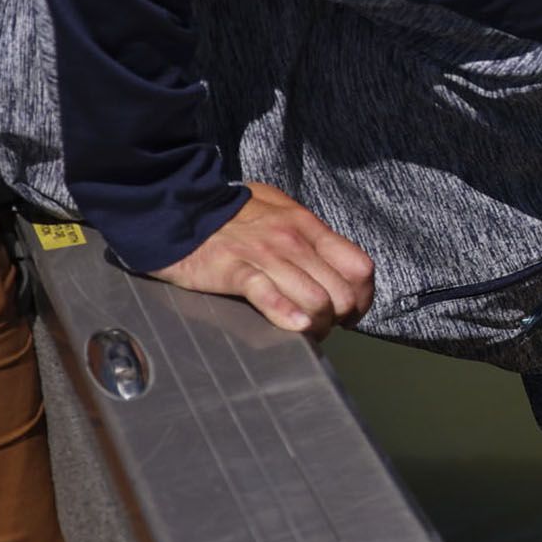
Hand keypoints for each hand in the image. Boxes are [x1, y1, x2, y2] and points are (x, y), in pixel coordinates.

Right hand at [154, 182, 373, 337]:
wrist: (179, 209)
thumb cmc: (232, 216)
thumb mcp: (280, 211)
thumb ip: (308, 234)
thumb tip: (333, 266)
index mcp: (309, 226)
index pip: (359, 267)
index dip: (363, 297)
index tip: (351, 314)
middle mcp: (293, 241)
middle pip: (342, 292)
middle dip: (340, 318)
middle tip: (325, 326)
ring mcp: (264, 255)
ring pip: (315, 299)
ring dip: (317, 325)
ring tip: (307, 331)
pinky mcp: (234, 271)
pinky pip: (270, 296)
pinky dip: (287, 315)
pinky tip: (295, 326)